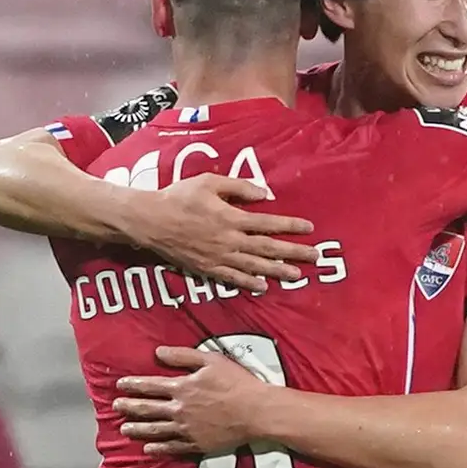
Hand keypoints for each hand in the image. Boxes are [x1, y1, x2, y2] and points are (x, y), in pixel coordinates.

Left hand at [114, 346, 270, 455]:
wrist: (256, 411)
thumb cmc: (236, 383)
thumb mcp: (211, 360)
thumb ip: (183, 356)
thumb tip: (158, 352)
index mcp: (182, 387)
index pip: (150, 386)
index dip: (133, 385)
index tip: (120, 385)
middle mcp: (179, 409)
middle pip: (147, 409)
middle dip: (129, 407)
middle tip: (115, 407)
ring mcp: (187, 429)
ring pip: (155, 429)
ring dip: (137, 429)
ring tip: (124, 429)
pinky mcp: (197, 444)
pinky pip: (173, 447)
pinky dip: (158, 448)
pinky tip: (148, 449)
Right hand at [130, 175, 316, 290]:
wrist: (151, 221)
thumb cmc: (179, 197)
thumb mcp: (209, 182)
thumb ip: (238, 187)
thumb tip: (264, 194)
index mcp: (231, 217)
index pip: (268, 223)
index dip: (291, 226)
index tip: (310, 229)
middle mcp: (229, 240)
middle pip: (268, 248)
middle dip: (294, 252)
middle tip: (315, 257)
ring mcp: (219, 257)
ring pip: (254, 266)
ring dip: (277, 271)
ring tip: (297, 275)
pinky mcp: (207, 269)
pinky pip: (232, 278)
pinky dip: (249, 282)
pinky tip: (263, 286)